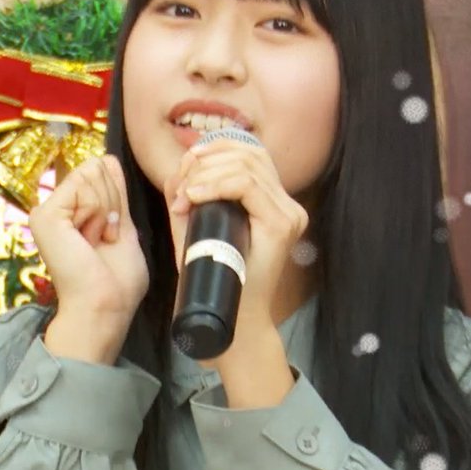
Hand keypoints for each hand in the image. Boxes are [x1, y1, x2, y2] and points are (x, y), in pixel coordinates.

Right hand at [29, 155, 147, 362]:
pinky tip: (86, 239)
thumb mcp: (122, 225)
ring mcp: (47, 210)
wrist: (105, 304)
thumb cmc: (117, 279)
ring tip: (94, 242)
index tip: (110, 233)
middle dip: (111, 202)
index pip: (98, 171)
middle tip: (102, 239)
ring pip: (91, 174)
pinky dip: (96, 213)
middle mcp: (55, 208)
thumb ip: (114, 193)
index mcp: (71, 211)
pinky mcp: (45, 214)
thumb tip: (107, 158)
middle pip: (96, 168)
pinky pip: (84, 187)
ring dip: (104, 211)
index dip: (116, 199)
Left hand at [163, 139, 308, 355]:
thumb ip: (191, 195)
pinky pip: (248, 185)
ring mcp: (289, 214)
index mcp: (273, 202)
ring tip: (185, 197)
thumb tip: (182, 167)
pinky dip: (215, 185)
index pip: (251, 153)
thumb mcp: (197, 227)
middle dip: (206, 161)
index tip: (185, 171)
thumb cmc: (214, 277)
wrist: (233, 320)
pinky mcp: (282, 225)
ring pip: (248, 165)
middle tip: (181, 189)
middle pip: (249, 153)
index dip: (215, 149)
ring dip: (207, 174)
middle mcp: (287, 204)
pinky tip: (195, 197)